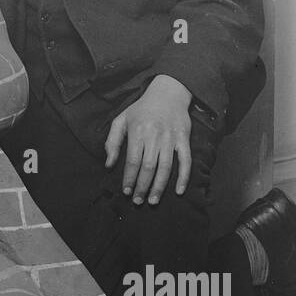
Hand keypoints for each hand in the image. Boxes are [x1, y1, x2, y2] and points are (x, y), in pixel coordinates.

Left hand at [103, 75, 192, 205]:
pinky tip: (179, 191)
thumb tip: (108, 165)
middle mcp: (155, 135)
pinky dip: (184, 177)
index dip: (129, 178)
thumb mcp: (121, 120)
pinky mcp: (184, 139)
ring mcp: (171, 138)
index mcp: (138, 131)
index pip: (132, 160)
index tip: (126, 191)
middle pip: (148, 167)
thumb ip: (112, 142)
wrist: (168, 93)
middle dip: (142, 186)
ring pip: (166, 167)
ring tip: (153, 200)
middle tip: (138, 201)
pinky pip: (186, 161)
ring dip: (159, 186)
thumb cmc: (141, 109)